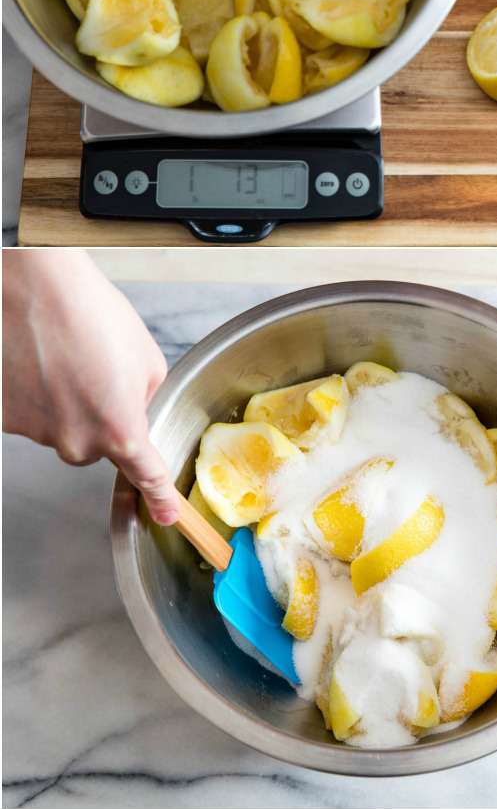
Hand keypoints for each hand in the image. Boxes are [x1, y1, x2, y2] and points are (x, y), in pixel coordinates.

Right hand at [3, 250, 175, 523]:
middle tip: (97, 372)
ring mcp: (35, 432)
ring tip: (67, 358)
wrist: (36, 291)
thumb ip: (145, 401)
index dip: (158, 498)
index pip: (145, 475)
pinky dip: (35, 393)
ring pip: (60, 427)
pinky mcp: (3, 419)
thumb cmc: (94, 316)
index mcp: (121, 430)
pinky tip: (39, 362)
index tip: (167, 516)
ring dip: (67, 401)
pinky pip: (29, 414)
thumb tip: (135, 413)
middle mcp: (76, 441)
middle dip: (102, 416)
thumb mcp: (148, 361)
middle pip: (96, 445)